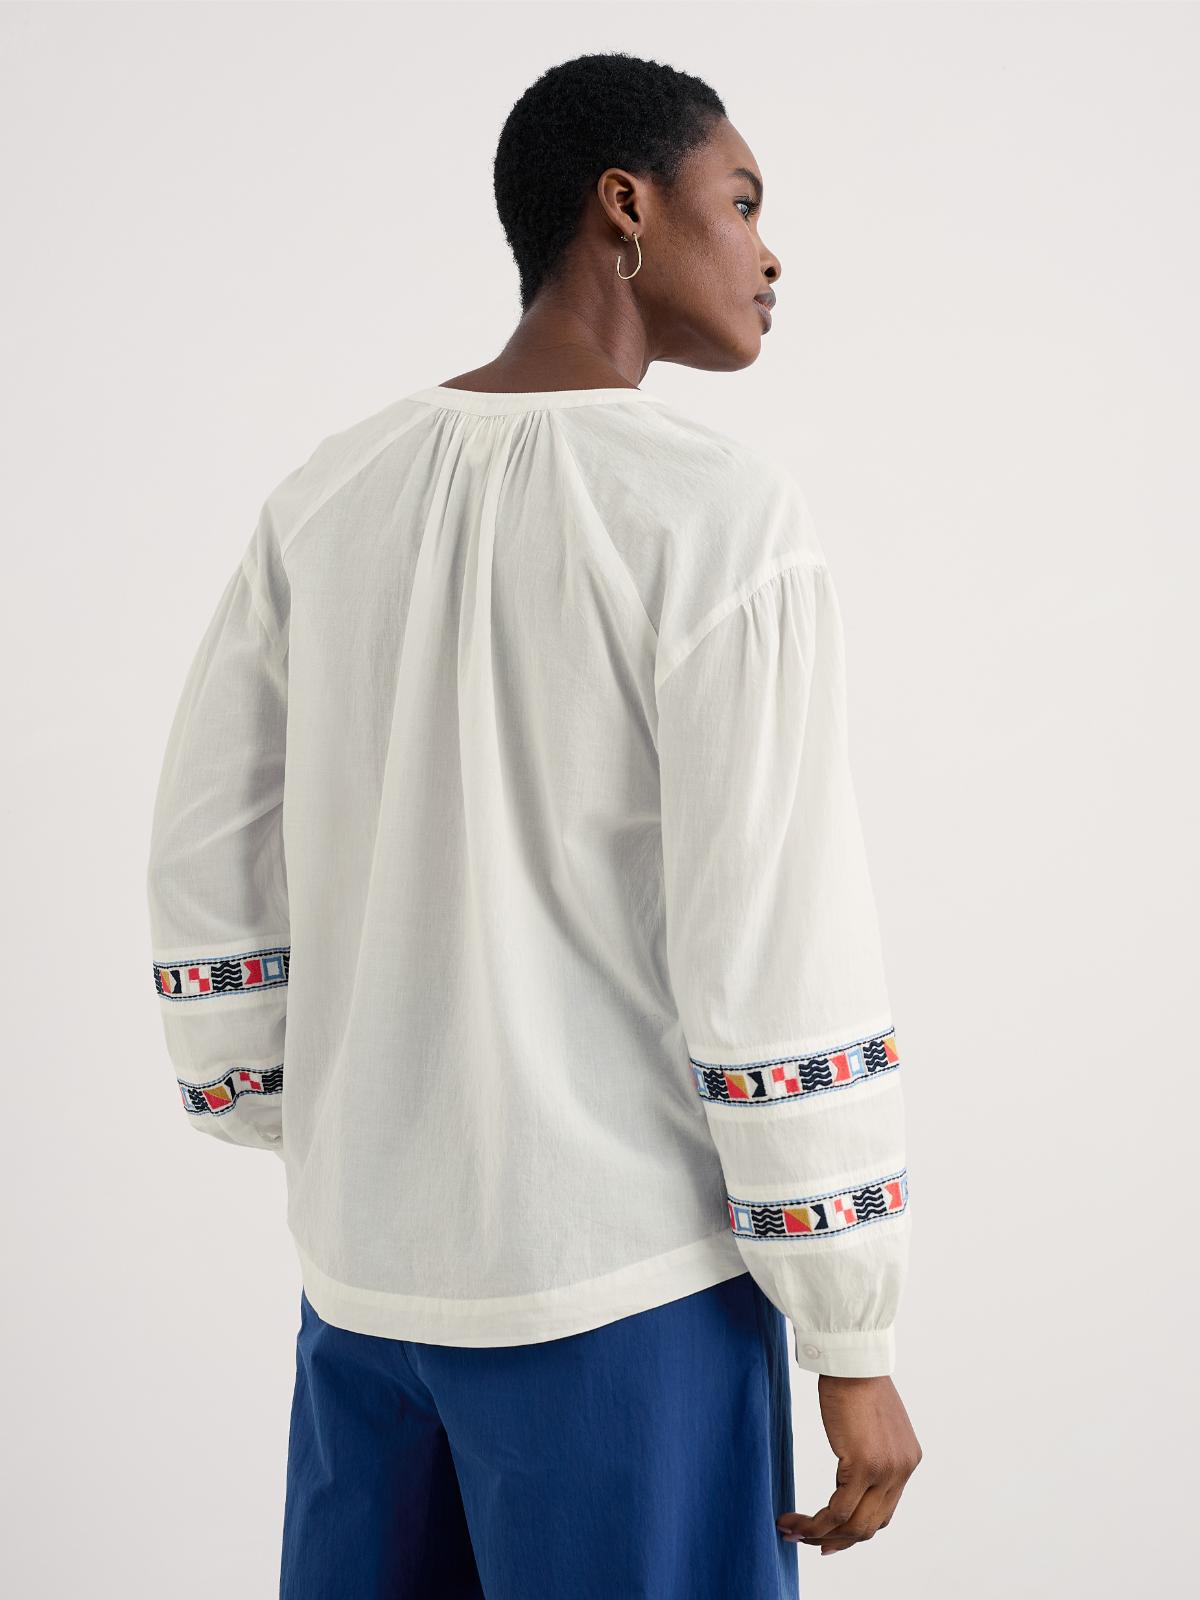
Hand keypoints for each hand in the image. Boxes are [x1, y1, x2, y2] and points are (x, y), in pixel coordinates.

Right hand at [776, 1374, 921, 1556]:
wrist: (852, 1360)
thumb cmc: (854, 1379)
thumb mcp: (871, 1421)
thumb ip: (869, 1448)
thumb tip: (853, 1466)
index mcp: (907, 1461)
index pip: (884, 1512)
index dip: (856, 1530)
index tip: (830, 1536)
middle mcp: (902, 1471)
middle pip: (870, 1526)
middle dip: (837, 1540)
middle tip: (808, 1543)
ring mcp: (886, 1471)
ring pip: (854, 1525)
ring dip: (820, 1536)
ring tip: (793, 1533)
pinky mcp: (864, 1466)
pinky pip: (837, 1511)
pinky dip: (814, 1524)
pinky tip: (794, 1521)